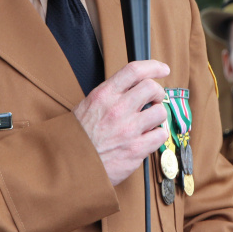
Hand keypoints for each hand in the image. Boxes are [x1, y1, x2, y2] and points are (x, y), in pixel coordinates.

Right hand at [73, 59, 169, 185]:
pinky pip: (160, 135)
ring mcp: (128, 129)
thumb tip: (131, 88)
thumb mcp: (87, 106)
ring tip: (149, 121)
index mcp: (104, 95)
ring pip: (160, 111)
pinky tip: (148, 137)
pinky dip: (157, 135)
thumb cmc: (78, 137)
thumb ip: (110, 96)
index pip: (134, 71)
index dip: (153, 66)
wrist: (70, 165)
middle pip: (151, 88)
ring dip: (158, 115)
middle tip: (155, 99)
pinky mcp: (136, 149)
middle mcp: (117, 109)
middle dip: (158, 92)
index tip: (162, 69)